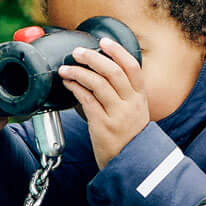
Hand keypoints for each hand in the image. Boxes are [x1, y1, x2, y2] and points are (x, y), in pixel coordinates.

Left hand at [60, 36, 151, 169]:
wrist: (129, 164)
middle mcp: (131, 104)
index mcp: (140, 98)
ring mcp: (118, 115)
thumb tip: (102, 69)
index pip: (133, 67)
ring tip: (66, 68)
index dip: (118, 51)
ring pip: (98, 84)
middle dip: (93, 58)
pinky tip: (68, 83)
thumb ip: (124, 93)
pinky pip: (87, 100)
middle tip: (78, 52)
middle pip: (113, 72)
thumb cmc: (128, 136)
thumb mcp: (135, 112)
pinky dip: (75, 88)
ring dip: (79, 72)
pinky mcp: (103, 126)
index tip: (104, 41)